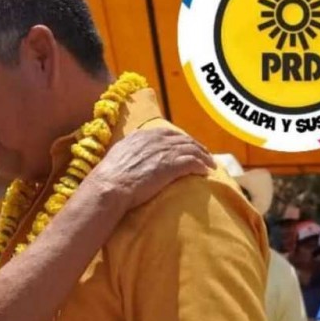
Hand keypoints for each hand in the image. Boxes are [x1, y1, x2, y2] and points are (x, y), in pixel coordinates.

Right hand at [89, 128, 214, 209]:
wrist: (111, 186)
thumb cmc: (109, 176)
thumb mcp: (118, 154)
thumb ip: (129, 149)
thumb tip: (131, 153)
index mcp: (142, 135)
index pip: (168, 133)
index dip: (180, 139)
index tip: (185, 146)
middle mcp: (156, 139)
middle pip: (183, 139)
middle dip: (196, 146)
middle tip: (204, 154)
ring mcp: (165, 151)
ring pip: (192, 149)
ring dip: (203, 156)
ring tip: (210, 164)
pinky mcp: (172, 165)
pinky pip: (193, 162)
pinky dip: (201, 166)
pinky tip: (206, 172)